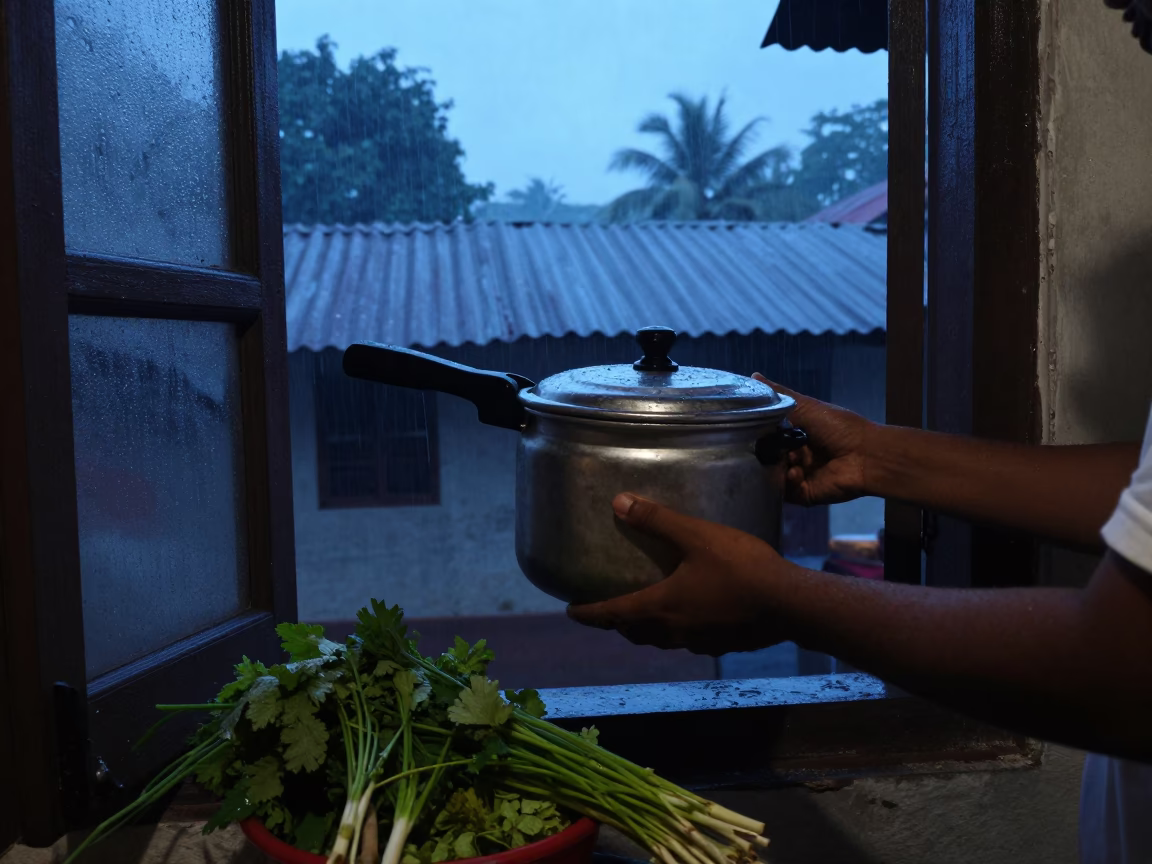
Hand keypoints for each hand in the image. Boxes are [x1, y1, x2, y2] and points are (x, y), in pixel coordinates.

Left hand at [567, 494, 799, 655]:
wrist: (790, 606)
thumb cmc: (741, 568)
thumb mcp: (697, 536)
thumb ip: (658, 520)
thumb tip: (619, 503)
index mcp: (660, 607)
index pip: (611, 614)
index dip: (588, 613)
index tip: (570, 611)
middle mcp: (673, 631)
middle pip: (633, 631)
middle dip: (615, 623)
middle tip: (604, 610)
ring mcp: (698, 641)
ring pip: (658, 640)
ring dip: (642, 630)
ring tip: (639, 615)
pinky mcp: (720, 643)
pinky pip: (684, 640)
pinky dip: (672, 631)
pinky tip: (685, 618)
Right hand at [753, 373, 874, 505]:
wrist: (866, 455)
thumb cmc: (838, 427)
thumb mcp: (806, 406)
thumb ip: (779, 395)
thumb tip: (753, 374)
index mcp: (796, 435)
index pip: (768, 436)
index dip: (757, 433)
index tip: (746, 429)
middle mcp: (796, 455)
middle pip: (768, 457)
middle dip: (765, 453)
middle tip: (763, 448)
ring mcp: (800, 475)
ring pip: (774, 475)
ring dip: (776, 468)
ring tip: (785, 459)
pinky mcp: (804, 494)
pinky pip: (786, 492)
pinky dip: (788, 483)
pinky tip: (796, 472)